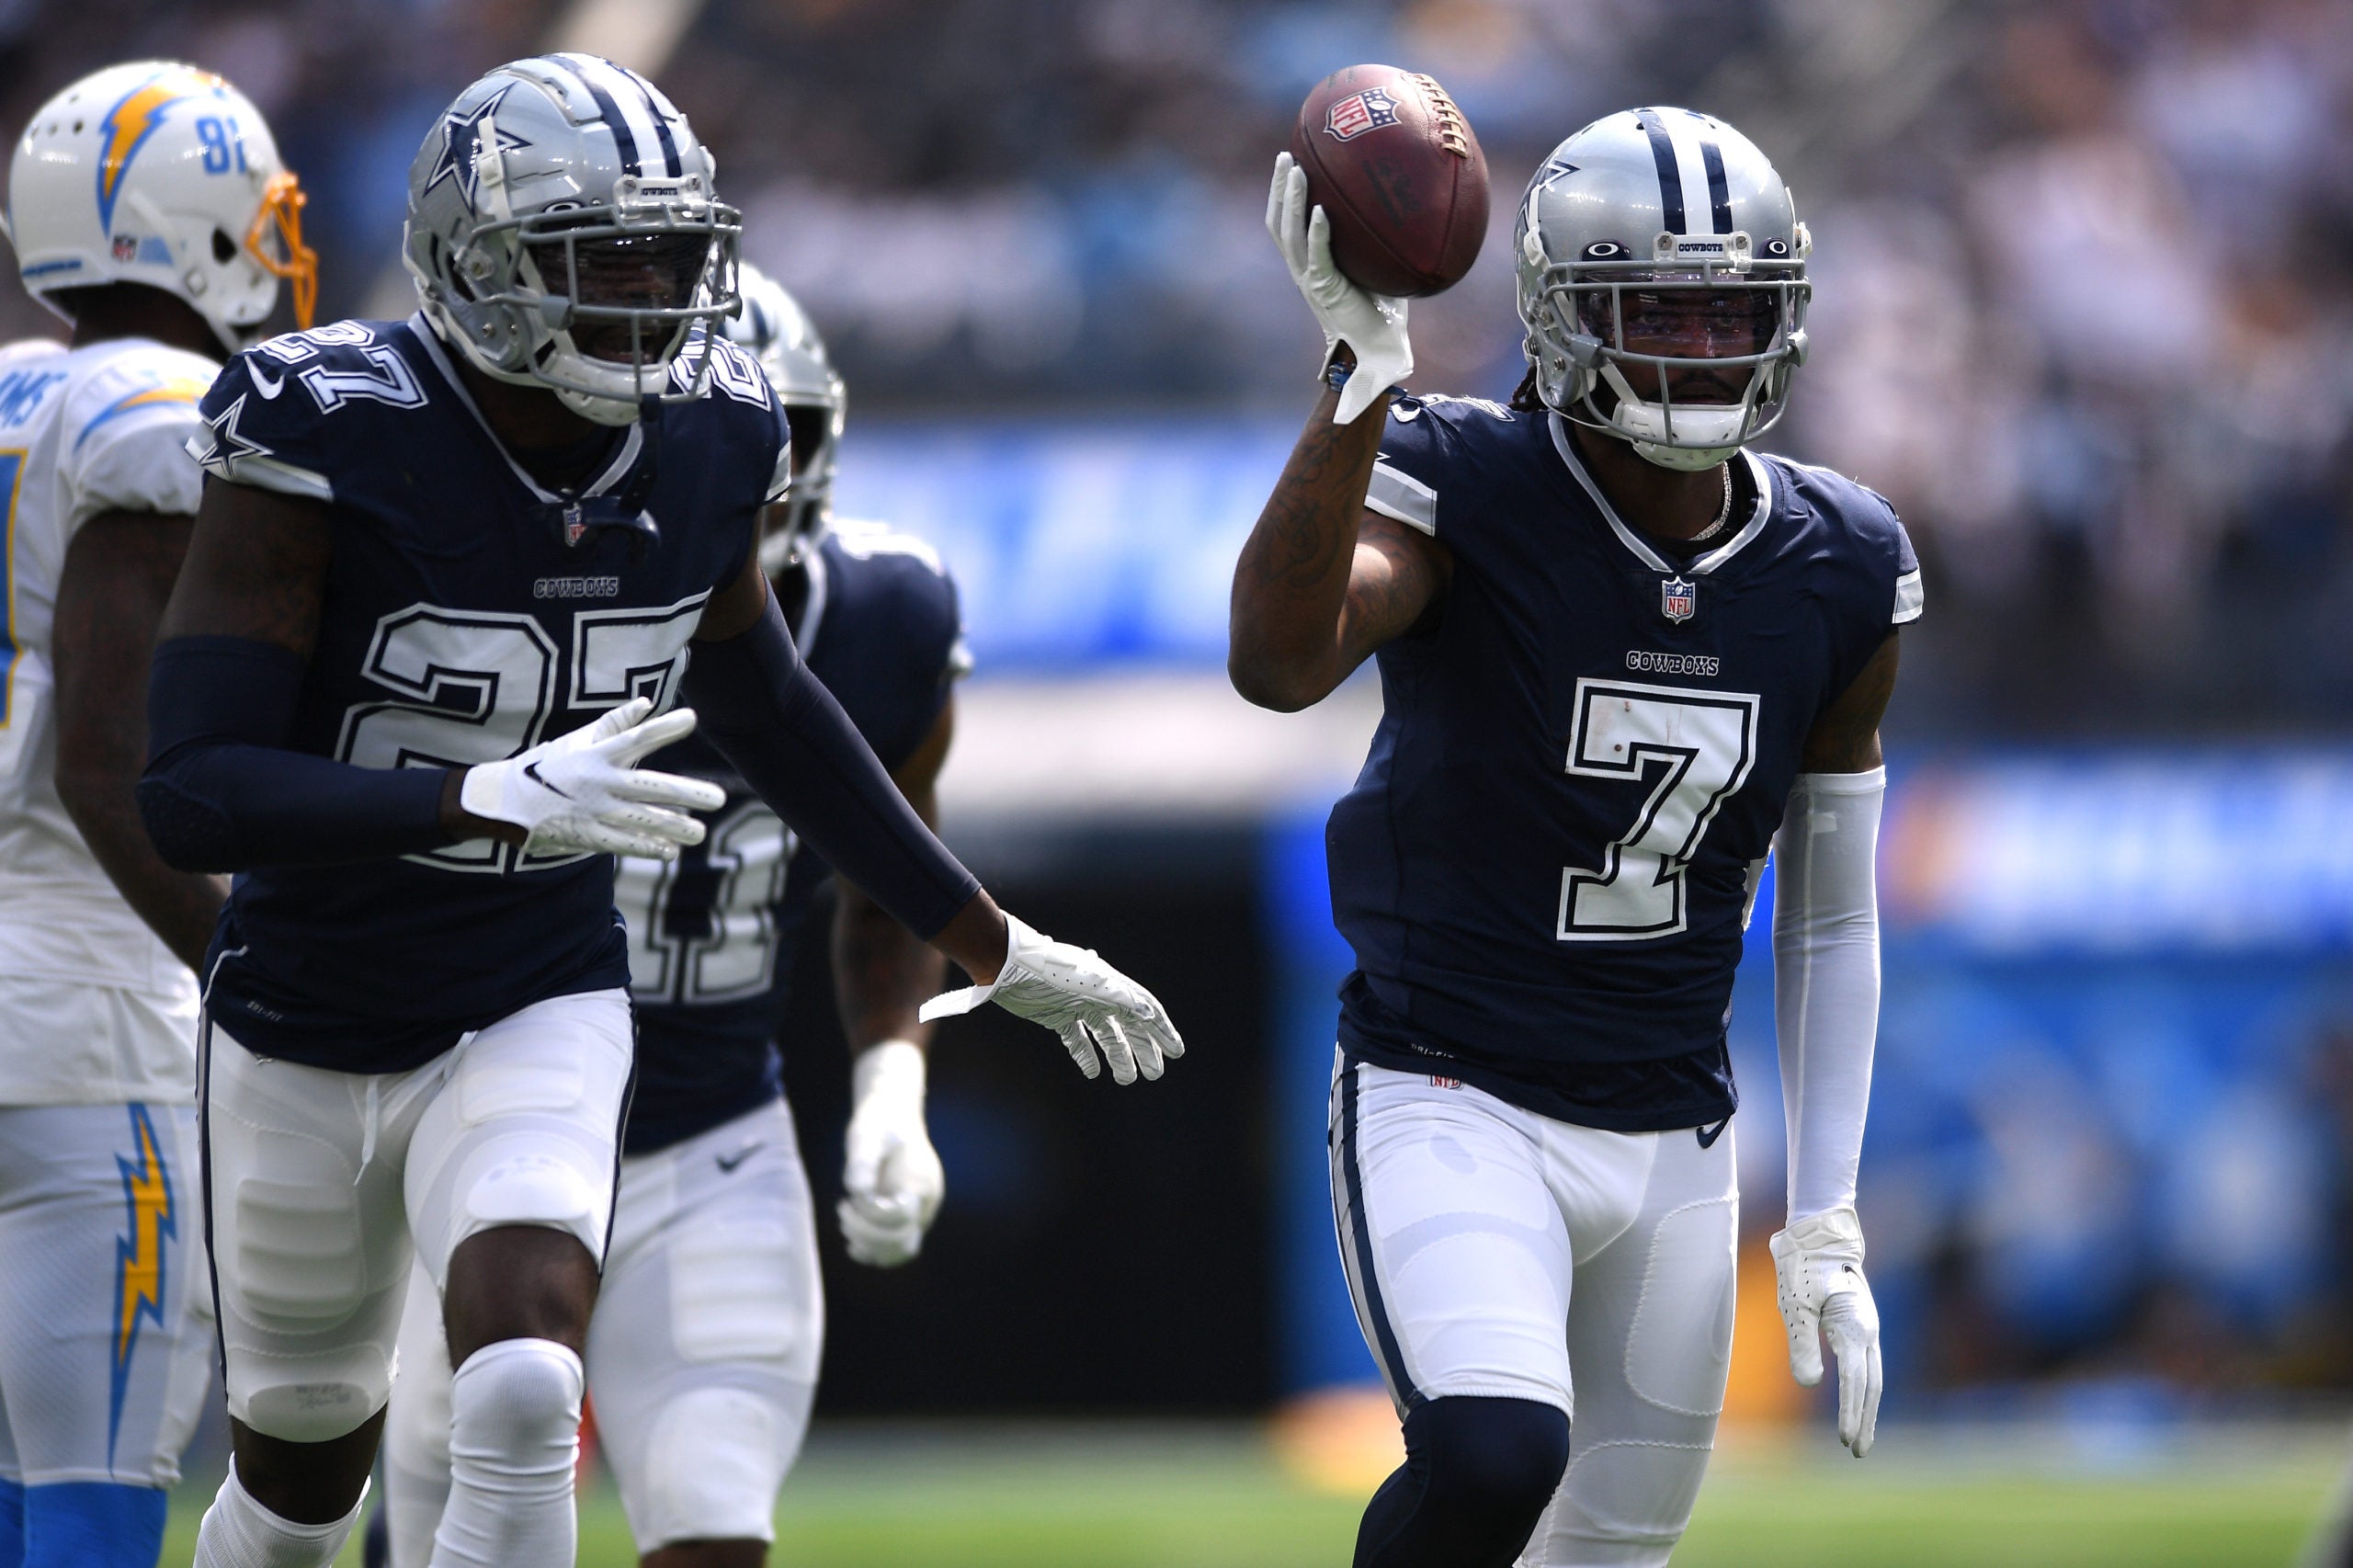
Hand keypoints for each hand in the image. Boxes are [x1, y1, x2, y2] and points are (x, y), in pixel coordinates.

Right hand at [458, 696, 723, 859]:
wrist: (505, 801)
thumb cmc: (549, 765)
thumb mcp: (579, 740)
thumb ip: (616, 722)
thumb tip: (647, 702)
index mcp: (597, 754)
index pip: (635, 738)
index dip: (663, 728)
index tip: (691, 718)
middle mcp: (598, 782)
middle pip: (649, 787)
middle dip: (687, 793)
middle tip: (720, 799)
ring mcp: (593, 810)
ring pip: (641, 820)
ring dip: (674, 827)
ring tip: (700, 833)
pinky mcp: (587, 835)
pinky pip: (622, 843)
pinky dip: (647, 848)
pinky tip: (670, 850)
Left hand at [838, 1040, 944, 1266]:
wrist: (892, 1119)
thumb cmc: (879, 1124)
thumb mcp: (868, 1135)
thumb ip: (863, 1161)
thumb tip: (857, 1191)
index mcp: (920, 1183)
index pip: (902, 1218)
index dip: (872, 1214)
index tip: (852, 1196)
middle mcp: (924, 1204)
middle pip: (905, 1243)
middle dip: (869, 1234)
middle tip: (843, 1209)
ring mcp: (917, 1214)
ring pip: (902, 1252)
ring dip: (871, 1246)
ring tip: (846, 1223)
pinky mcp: (904, 1220)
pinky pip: (895, 1250)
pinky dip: (873, 1252)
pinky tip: (852, 1241)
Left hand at [918, 912, 1183, 1084]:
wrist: (1009, 966)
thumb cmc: (1052, 970)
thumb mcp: (1092, 985)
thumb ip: (1122, 999)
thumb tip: (1151, 1013)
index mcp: (1112, 986)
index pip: (1145, 1010)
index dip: (1162, 1031)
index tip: (1177, 1051)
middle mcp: (1099, 996)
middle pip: (1128, 1027)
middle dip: (1144, 1050)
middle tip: (1155, 1074)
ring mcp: (1078, 1006)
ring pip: (1105, 1036)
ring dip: (1118, 1057)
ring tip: (1127, 1079)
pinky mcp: (1057, 1016)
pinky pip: (1077, 1040)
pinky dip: (1086, 1056)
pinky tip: (1094, 1072)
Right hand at [1266, 151, 1411, 424]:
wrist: (1378, 351)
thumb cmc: (1383, 311)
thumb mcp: (1379, 266)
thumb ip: (1380, 238)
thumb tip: (1410, 201)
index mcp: (1309, 264)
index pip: (1286, 224)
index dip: (1283, 195)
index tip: (1291, 162)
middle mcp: (1303, 270)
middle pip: (1278, 223)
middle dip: (1279, 188)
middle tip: (1286, 155)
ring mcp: (1310, 280)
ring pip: (1290, 235)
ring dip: (1292, 201)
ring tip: (1298, 171)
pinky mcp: (1325, 291)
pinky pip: (1317, 257)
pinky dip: (1317, 233)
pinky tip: (1321, 210)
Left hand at [1769, 1207, 1882, 1456]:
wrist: (1822, 1234)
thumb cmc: (1804, 1266)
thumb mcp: (1795, 1305)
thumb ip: (1802, 1344)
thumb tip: (1809, 1385)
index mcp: (1853, 1326)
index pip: (1855, 1380)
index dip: (1850, 1411)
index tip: (1845, 1439)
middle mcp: (1867, 1330)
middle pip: (1871, 1385)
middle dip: (1864, 1419)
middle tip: (1857, 1451)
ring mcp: (1867, 1328)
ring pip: (1872, 1377)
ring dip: (1866, 1408)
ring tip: (1859, 1438)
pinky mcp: (1860, 1326)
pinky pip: (1866, 1365)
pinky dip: (1864, 1389)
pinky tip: (1857, 1405)